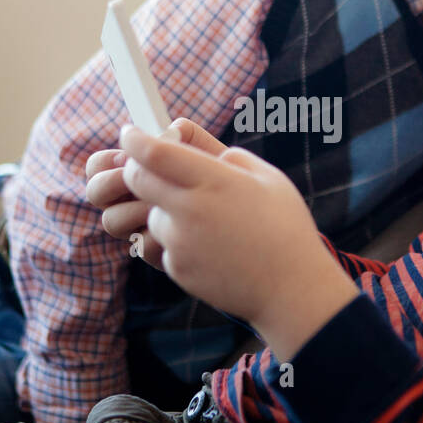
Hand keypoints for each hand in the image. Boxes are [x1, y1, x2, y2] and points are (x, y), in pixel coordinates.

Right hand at [85, 118, 227, 269]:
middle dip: (110, 184)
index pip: (99, 165)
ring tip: (165, 203)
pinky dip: (160, 233)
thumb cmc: (229, 182)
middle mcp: (131, 200)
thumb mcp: (213, 155)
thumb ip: (190, 138)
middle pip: (95, 193)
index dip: (103, 161)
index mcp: (137, 172)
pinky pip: (142, 245)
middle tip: (135, 181)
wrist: (255, 222)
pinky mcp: (157, 253)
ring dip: (135, 208)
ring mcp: (140, 228)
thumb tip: (172, 128)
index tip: (124, 158)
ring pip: (112, 222)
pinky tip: (184, 229)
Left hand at [118, 125, 357, 359]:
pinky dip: (177, 241)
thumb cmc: (286, 228)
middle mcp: (190, 210)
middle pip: (136, 180)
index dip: (135, 139)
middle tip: (147, 167)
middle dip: (135, 169)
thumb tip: (197, 146)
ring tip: (205, 220)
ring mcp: (180, 243)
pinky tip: (211, 247)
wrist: (291, 289)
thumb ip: (229, 156)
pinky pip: (163, 246)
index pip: (154, 153)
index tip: (131, 133)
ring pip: (150, 215)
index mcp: (215, 181)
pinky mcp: (177, 269)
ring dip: (162, 210)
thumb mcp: (268, 178)